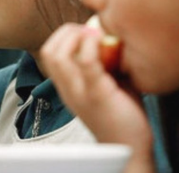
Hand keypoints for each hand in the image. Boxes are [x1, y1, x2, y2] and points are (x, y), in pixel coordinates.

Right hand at [40, 23, 154, 171]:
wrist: (129, 148)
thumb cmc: (122, 113)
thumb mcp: (106, 83)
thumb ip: (103, 62)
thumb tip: (110, 34)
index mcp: (67, 86)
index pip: (49, 52)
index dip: (64, 34)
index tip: (87, 31)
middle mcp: (67, 89)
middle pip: (49, 50)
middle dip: (68, 31)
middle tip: (92, 31)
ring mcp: (79, 93)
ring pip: (59, 55)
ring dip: (78, 36)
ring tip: (98, 36)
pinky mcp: (97, 95)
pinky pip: (86, 63)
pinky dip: (94, 47)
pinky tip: (110, 46)